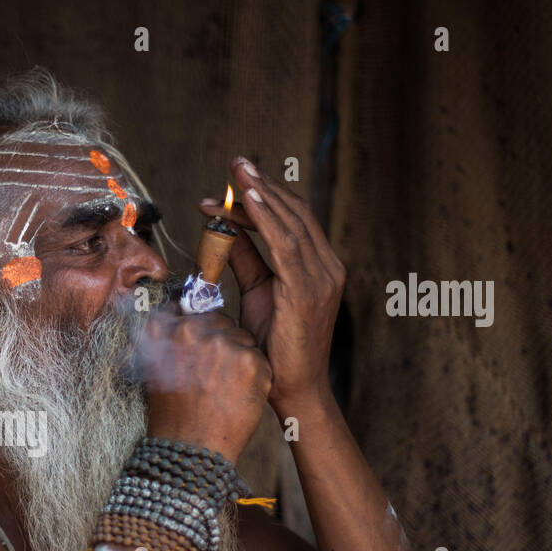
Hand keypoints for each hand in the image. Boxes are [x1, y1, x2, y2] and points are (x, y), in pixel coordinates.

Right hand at [136, 304, 272, 462]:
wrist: (189, 451)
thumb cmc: (172, 415)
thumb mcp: (153, 370)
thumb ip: (166, 338)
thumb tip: (177, 313)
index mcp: (164, 329)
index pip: (192, 309)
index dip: (200, 330)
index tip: (198, 351)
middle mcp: (191, 330)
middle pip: (222, 321)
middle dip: (223, 344)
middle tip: (213, 379)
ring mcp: (222, 344)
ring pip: (243, 339)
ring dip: (240, 359)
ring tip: (224, 390)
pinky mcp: (249, 361)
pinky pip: (259, 358)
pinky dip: (256, 378)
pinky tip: (238, 397)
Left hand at [199, 157, 345, 409]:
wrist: (293, 388)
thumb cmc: (275, 346)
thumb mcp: (259, 293)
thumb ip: (247, 260)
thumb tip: (225, 231)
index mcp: (319, 266)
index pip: (292, 220)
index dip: (266, 198)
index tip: (235, 183)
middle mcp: (326, 266)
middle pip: (294, 213)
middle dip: (264, 185)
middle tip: (237, 163)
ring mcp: (321, 277)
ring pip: (290, 223)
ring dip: (263, 194)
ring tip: (239, 172)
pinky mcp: (307, 290)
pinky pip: (285, 245)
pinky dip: (267, 220)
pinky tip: (250, 202)